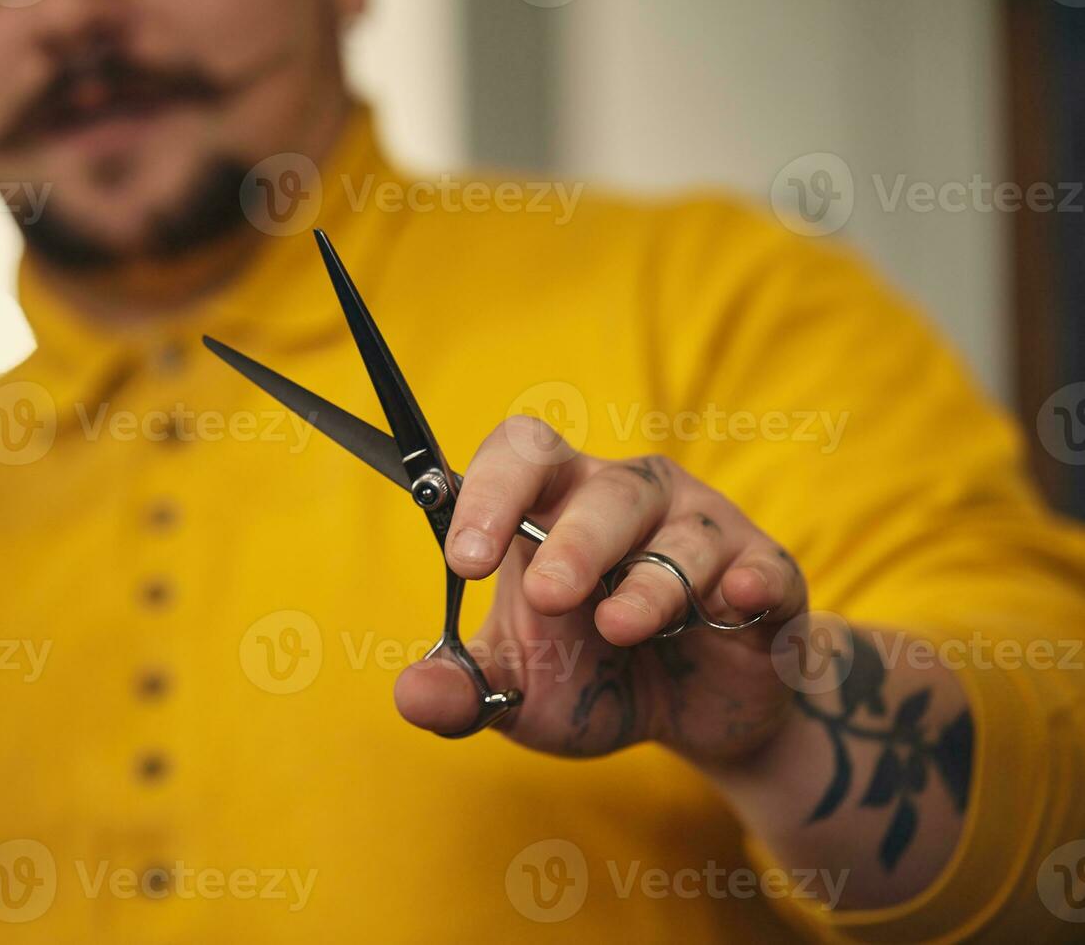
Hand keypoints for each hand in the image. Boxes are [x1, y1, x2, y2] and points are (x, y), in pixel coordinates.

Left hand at [394, 417, 808, 766]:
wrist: (690, 722)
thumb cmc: (592, 676)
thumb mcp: (518, 691)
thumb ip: (464, 689)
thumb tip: (412, 697)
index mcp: (554, 506)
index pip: (521, 455)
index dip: (490, 492)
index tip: (464, 559)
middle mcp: (628, 501)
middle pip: (602, 490)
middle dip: (572, 542)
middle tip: (548, 596)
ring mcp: (701, 531)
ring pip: (679, 533)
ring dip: (649, 582)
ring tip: (621, 628)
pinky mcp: (764, 575)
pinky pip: (762, 564)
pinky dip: (749, 580)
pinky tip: (734, 598)